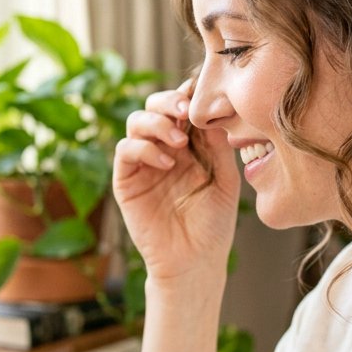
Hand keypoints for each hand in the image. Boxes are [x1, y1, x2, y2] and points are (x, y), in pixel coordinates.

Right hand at [113, 80, 240, 282]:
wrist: (195, 261)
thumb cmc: (214, 224)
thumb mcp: (225, 181)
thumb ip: (218, 147)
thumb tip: (213, 111)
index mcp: (192, 145)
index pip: (184, 109)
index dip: (189, 95)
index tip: (201, 90)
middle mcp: (165, 148)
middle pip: (155, 106)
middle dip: (168, 101)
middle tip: (184, 110)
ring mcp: (144, 163)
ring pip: (137, 122)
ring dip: (157, 123)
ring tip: (179, 141)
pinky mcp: (127, 180)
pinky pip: (126, 151)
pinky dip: (144, 148)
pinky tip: (167, 162)